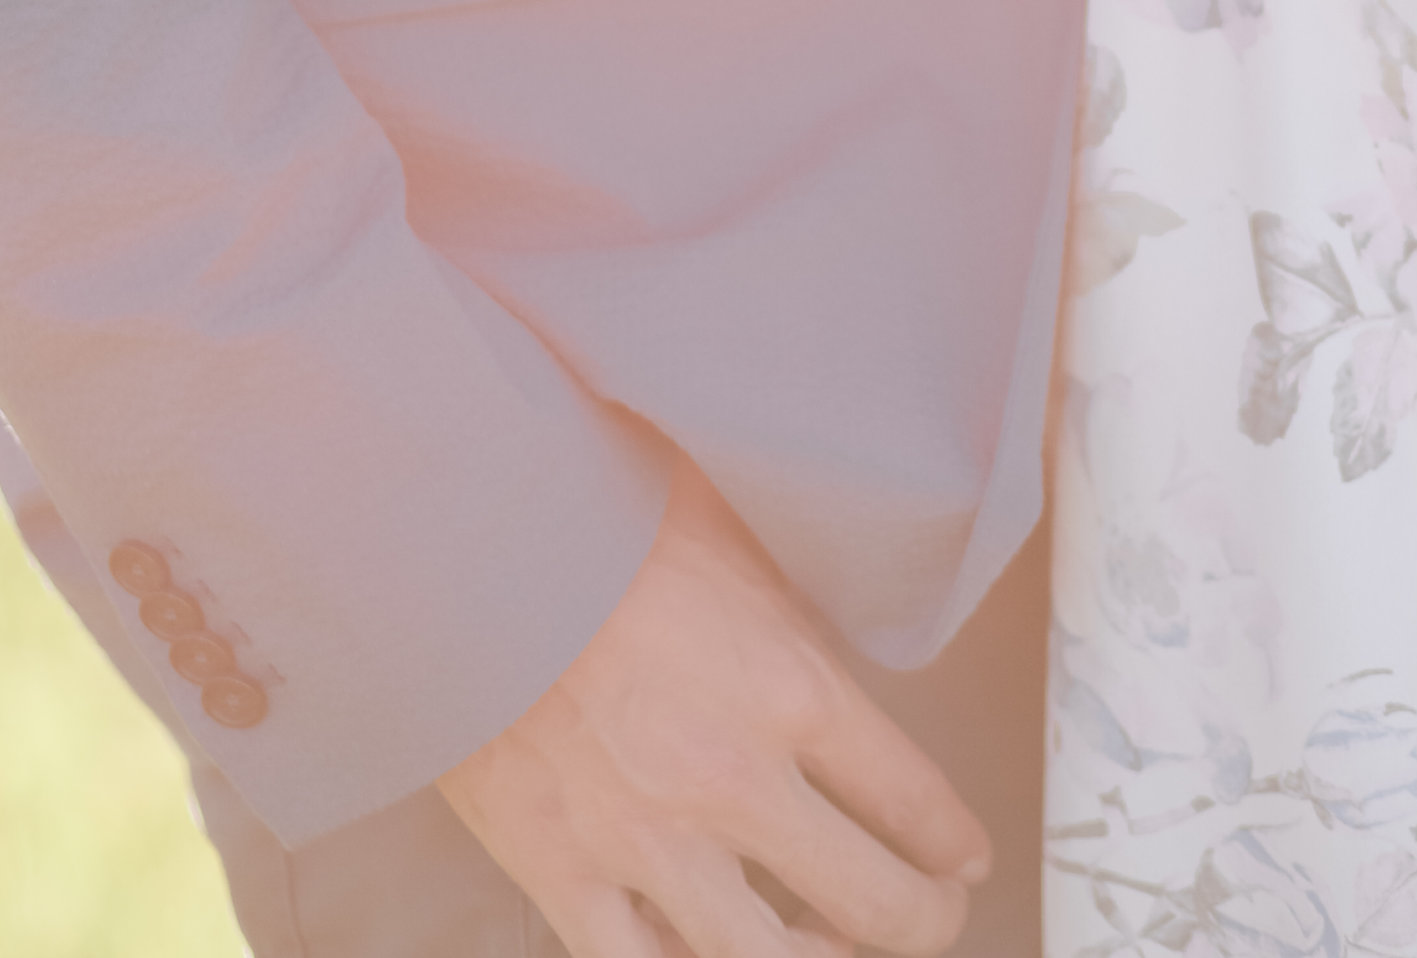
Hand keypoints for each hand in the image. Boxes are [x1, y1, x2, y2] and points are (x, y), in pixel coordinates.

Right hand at [437, 465, 991, 957]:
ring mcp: (646, 843)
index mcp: (789, 686)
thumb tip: (828, 640)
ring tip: (832, 950)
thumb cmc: (590, 504)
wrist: (457, 537)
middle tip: (929, 914)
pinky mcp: (562, 873)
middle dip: (922, 921)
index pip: (912, 800)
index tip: (959, 856)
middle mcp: (733, 781)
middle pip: (874, 905)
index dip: (951, 843)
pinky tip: (706, 954)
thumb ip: (785, 607)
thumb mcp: (727, 529)